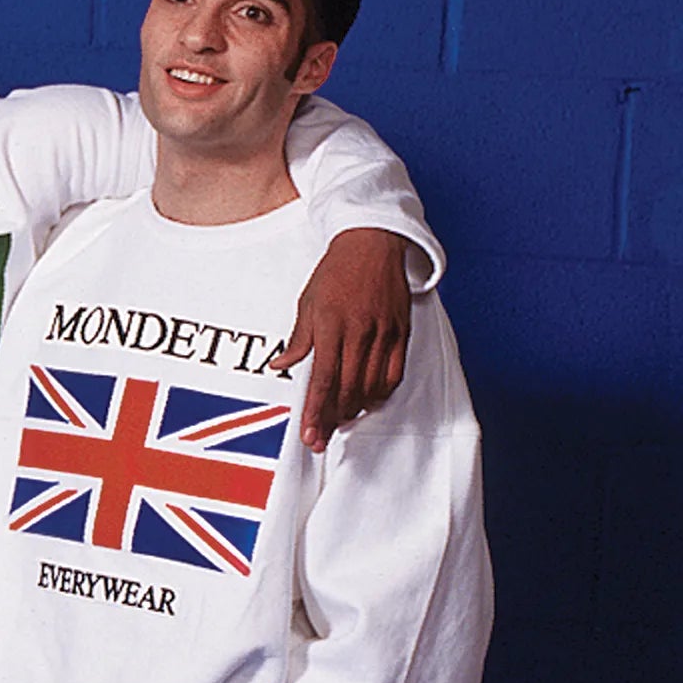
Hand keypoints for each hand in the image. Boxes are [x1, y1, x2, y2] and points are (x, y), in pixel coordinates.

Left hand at [271, 226, 411, 451]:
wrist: (372, 244)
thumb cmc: (335, 272)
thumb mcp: (307, 302)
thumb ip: (298, 339)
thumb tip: (280, 366)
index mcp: (330, 325)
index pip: (322, 379)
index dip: (315, 411)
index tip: (309, 433)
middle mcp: (359, 332)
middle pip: (347, 390)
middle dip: (331, 419)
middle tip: (320, 438)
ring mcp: (383, 334)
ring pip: (371, 386)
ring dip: (355, 410)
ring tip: (339, 421)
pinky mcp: (401, 333)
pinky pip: (394, 374)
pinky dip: (380, 394)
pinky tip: (367, 402)